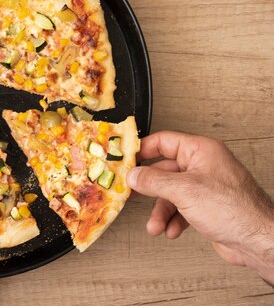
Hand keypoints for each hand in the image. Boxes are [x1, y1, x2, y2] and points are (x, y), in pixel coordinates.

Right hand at [127, 131, 273, 283]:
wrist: (257, 241)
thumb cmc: (234, 209)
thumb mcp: (184, 190)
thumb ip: (154, 181)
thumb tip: (134, 175)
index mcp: (201, 151)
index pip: (164, 142)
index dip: (143, 150)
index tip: (126, 159)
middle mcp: (203, 166)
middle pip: (164, 171)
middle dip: (149, 188)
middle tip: (132, 193)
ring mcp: (206, 187)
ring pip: (171, 194)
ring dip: (161, 211)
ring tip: (155, 225)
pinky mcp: (207, 207)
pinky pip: (181, 209)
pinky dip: (174, 220)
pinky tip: (172, 230)